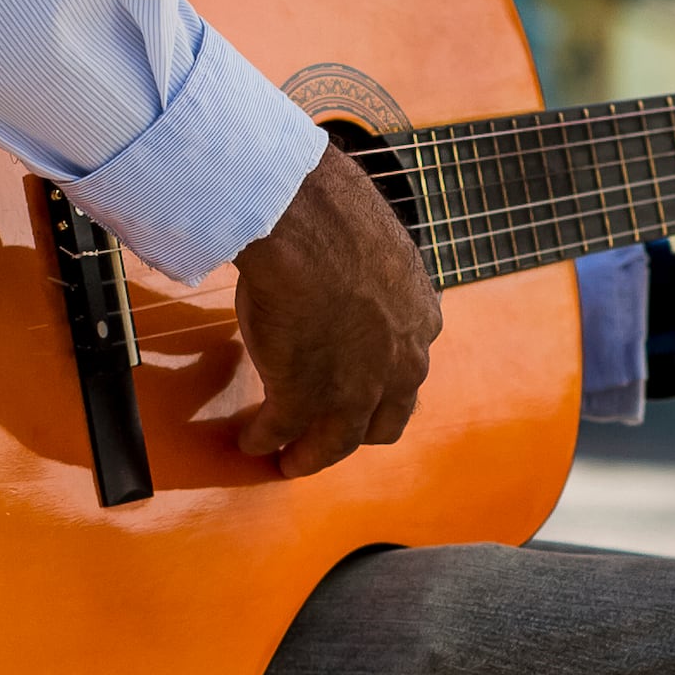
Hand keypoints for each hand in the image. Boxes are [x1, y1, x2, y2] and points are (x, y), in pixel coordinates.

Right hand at [228, 144, 436, 478]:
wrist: (301, 220)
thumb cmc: (334, 213)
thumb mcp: (381, 248)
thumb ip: (377, 278)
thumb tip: (352, 268)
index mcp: (421, 322)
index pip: (408, 373)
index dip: (383, 387)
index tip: (363, 392)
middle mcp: (400, 364)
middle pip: (384, 420)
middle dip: (358, 432)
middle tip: (332, 437)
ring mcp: (355, 387)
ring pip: (337, 440)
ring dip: (311, 454)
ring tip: (291, 460)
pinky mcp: (304, 397)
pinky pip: (283, 430)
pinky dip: (266, 439)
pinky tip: (253, 442)